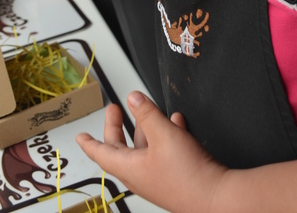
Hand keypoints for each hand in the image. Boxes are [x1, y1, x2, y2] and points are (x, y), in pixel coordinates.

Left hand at [76, 91, 225, 212]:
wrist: (216, 197)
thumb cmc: (187, 176)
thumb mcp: (163, 135)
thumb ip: (146, 114)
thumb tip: (132, 98)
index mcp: (130, 168)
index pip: (101, 153)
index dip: (89, 142)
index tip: (80, 136)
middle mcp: (141, 174)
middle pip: (121, 148)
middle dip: (117, 126)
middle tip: (115, 110)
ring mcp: (158, 176)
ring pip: (144, 148)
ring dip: (145, 128)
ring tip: (148, 110)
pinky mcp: (174, 175)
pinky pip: (164, 151)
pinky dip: (166, 134)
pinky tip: (176, 121)